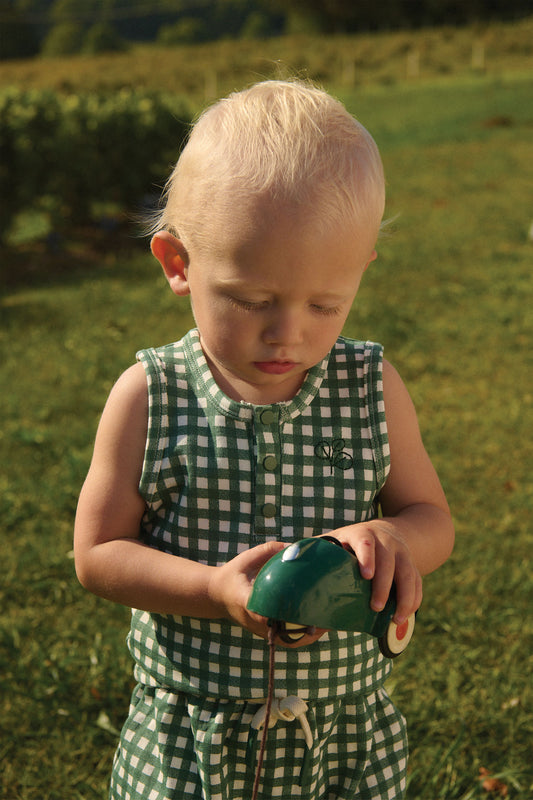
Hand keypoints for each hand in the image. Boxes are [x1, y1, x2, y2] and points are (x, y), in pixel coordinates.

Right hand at [208, 541, 326, 646]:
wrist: (216, 596)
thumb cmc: (233, 574)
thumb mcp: (246, 558)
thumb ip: (268, 550)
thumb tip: (295, 548)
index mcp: (245, 600)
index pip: (260, 611)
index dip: (279, 614)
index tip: (295, 613)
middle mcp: (253, 619)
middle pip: (281, 631)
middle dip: (304, 626)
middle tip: (326, 615)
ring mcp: (259, 629)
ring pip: (286, 640)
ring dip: (308, 635)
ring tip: (329, 622)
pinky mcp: (264, 633)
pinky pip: (286, 641)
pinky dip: (303, 637)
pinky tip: (319, 627)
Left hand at [323, 521, 422, 623]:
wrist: (385, 532)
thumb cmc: (350, 543)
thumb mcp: (335, 541)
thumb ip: (316, 552)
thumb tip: (287, 563)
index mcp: (362, 534)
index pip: (365, 542)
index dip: (367, 557)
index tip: (365, 576)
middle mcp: (385, 541)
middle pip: (389, 562)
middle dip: (384, 586)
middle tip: (376, 607)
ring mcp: (402, 553)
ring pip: (409, 573)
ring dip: (404, 597)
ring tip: (394, 619)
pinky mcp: (413, 565)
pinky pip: (418, 582)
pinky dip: (414, 600)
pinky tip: (405, 616)